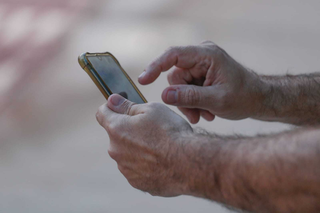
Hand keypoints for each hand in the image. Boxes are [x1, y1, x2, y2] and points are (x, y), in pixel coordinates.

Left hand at [96, 94, 192, 196]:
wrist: (188, 164)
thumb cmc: (171, 133)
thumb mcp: (152, 109)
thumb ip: (128, 106)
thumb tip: (113, 100)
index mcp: (116, 129)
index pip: (102, 113)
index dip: (111, 107)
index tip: (120, 105)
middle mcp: (116, 150)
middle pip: (116, 135)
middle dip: (129, 130)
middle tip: (151, 128)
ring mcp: (125, 169)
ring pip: (127, 153)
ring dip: (137, 148)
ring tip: (160, 147)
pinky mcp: (137, 182)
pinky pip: (137, 169)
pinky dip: (146, 164)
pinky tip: (162, 161)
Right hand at [139, 41, 262, 123]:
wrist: (259, 100)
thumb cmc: (245, 97)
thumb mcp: (217, 100)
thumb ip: (190, 97)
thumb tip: (164, 95)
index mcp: (207, 55)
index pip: (174, 55)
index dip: (155, 66)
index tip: (143, 81)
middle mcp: (201, 56)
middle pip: (176, 77)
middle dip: (182, 99)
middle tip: (195, 116)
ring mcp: (200, 65)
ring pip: (179, 86)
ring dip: (189, 103)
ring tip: (205, 115)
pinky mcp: (200, 74)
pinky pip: (186, 89)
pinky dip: (193, 102)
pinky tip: (206, 111)